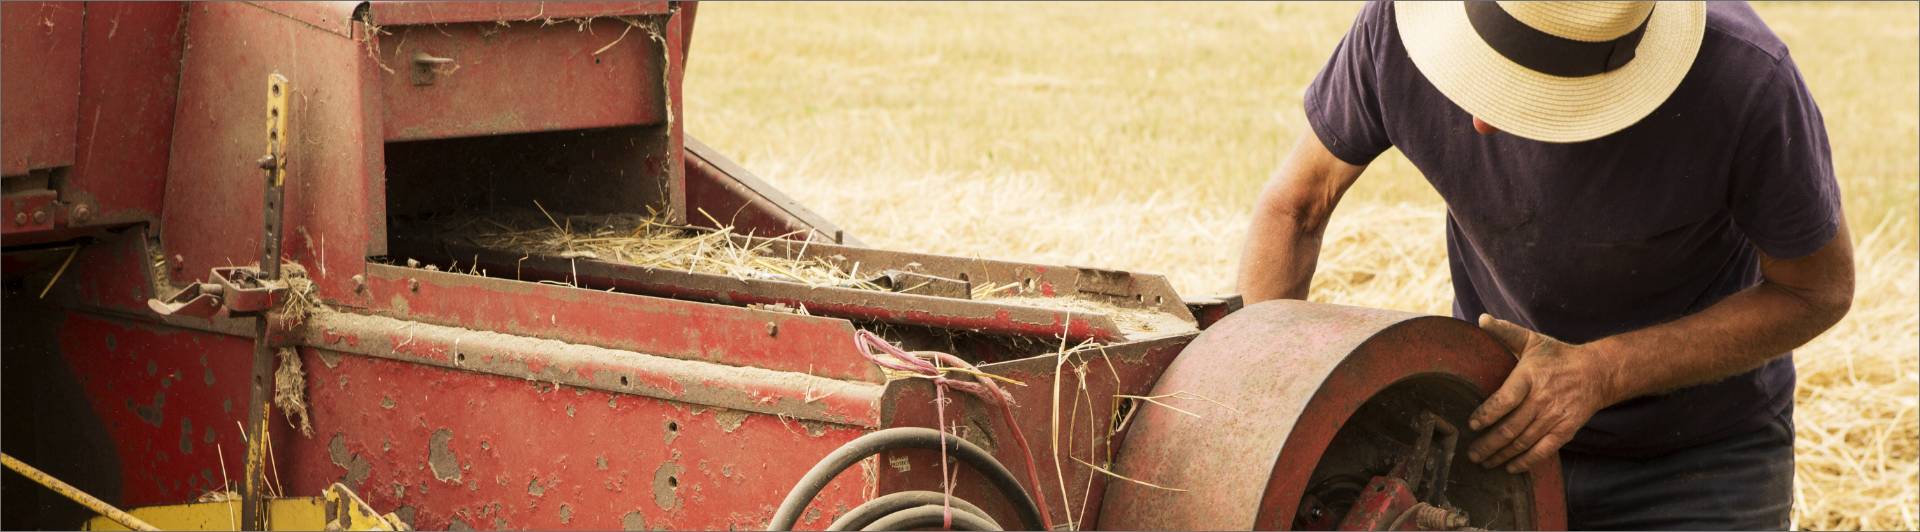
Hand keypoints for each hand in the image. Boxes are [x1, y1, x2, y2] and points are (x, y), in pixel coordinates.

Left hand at [1465, 314, 1616, 472]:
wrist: (1597, 372)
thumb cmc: (1558, 356)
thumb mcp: (1532, 340)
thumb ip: (1505, 332)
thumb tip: (1481, 319)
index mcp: (1530, 377)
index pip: (1505, 400)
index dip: (1487, 415)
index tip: (1471, 424)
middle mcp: (1542, 399)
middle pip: (1511, 427)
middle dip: (1488, 444)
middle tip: (1471, 453)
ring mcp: (1555, 417)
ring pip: (1523, 442)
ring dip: (1501, 455)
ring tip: (1484, 462)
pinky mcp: (1566, 430)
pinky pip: (1543, 451)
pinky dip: (1526, 462)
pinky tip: (1510, 467)